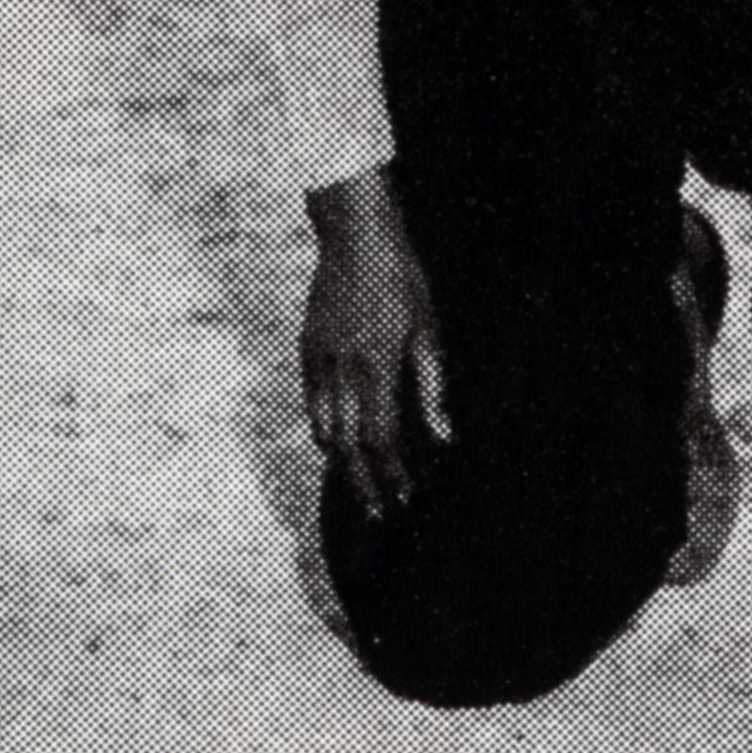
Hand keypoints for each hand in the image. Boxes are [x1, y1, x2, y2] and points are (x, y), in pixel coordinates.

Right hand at [303, 168, 450, 515]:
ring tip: (358, 485)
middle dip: (361, 485)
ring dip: (340, 462)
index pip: (380, 439)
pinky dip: (323, 429)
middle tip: (376, 516)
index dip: (392, 475)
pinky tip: (338, 437)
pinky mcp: (306, 349)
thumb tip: (445, 438)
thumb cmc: (400, 279)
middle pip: (344, 446)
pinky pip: (311, 403)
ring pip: (321, 428)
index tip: (406, 500)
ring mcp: (317, 361)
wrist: (353, 235)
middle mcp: (340, 371)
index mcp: (375, 368)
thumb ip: (433, 388)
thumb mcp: (428, 330)